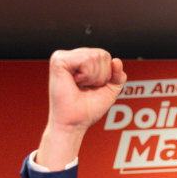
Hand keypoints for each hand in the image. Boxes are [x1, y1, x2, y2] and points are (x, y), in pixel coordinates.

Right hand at [37, 48, 126, 169]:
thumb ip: (118, 76)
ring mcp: (63, 57)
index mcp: (82, 61)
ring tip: (81, 86)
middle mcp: (73, 57)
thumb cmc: (88, 109)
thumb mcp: (110, 90)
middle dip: (101, 76)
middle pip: (103, 55)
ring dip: (94, 77)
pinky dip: (86, 75)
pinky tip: (76, 81)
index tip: (93, 87)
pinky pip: (85, 59)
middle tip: (86, 88)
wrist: (74, 122)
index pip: (106, 56)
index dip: (107, 75)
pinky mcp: (58, 60)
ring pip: (95, 57)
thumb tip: (117, 61)